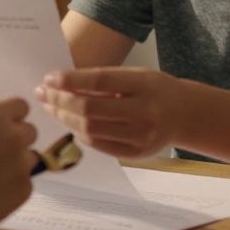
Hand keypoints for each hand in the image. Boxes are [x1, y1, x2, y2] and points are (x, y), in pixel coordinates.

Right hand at [0, 97, 38, 229]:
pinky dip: (13, 185)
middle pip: (30, 131)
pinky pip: (25, 181)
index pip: (21, 106)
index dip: (12, 117)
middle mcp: (11, 135)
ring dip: (17, 162)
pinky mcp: (25, 187)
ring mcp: (21, 162)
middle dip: (17, 139)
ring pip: (30, 156)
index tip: (4, 127)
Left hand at [35, 67, 181, 157]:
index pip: (100, 82)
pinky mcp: (136, 154)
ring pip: (90, 130)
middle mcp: (144, 112)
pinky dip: (81, 133)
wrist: (186, 115)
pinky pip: (98, 145)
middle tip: (42, 93)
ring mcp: (141, 137)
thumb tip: (63, 83)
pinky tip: (71, 123)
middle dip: (60, 101)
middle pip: (91, 109)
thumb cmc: (155, 89)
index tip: (49, 78)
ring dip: (65, 118)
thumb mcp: (136, 75)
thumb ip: (105, 80)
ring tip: (52, 107)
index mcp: (144, 85)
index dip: (70, 80)